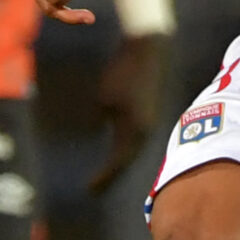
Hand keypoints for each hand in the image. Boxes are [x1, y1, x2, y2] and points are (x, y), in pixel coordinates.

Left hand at [89, 33, 168, 192]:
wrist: (150, 49)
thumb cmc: (126, 70)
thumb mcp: (105, 97)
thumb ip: (100, 118)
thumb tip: (94, 132)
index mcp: (135, 130)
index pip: (118, 163)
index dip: (103, 178)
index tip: (89, 190)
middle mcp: (145, 131)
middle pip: (126, 161)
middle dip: (111, 176)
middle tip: (95, 189)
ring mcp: (149, 121)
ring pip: (132, 150)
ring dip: (119, 163)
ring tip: (105, 175)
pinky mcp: (148, 112)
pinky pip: (135, 137)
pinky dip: (124, 148)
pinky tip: (115, 149)